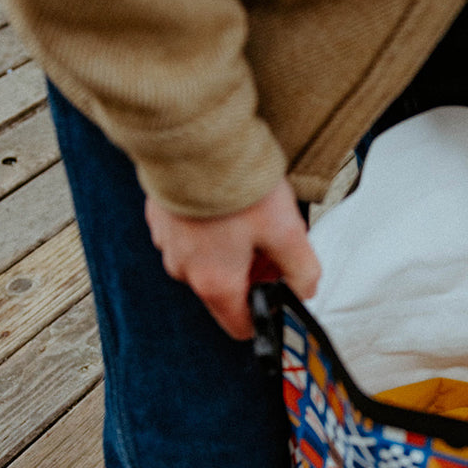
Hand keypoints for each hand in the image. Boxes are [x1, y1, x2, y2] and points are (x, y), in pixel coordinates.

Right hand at [145, 179, 320, 339]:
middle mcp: (185, 271)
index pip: (242, 326)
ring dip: (232, 251)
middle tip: (274, 241)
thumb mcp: (286, 231)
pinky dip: (210, 230)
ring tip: (250, 216)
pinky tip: (226, 204)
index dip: (268, 312)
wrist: (194, 141)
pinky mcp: (161, 220)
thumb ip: (302, 270)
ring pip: (207, 264)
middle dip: (254, 275)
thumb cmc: (237, 187)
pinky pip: (191, 238)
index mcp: (215, 283)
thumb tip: (305, 291)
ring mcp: (169, 246)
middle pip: (227, 292)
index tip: (281, 286)